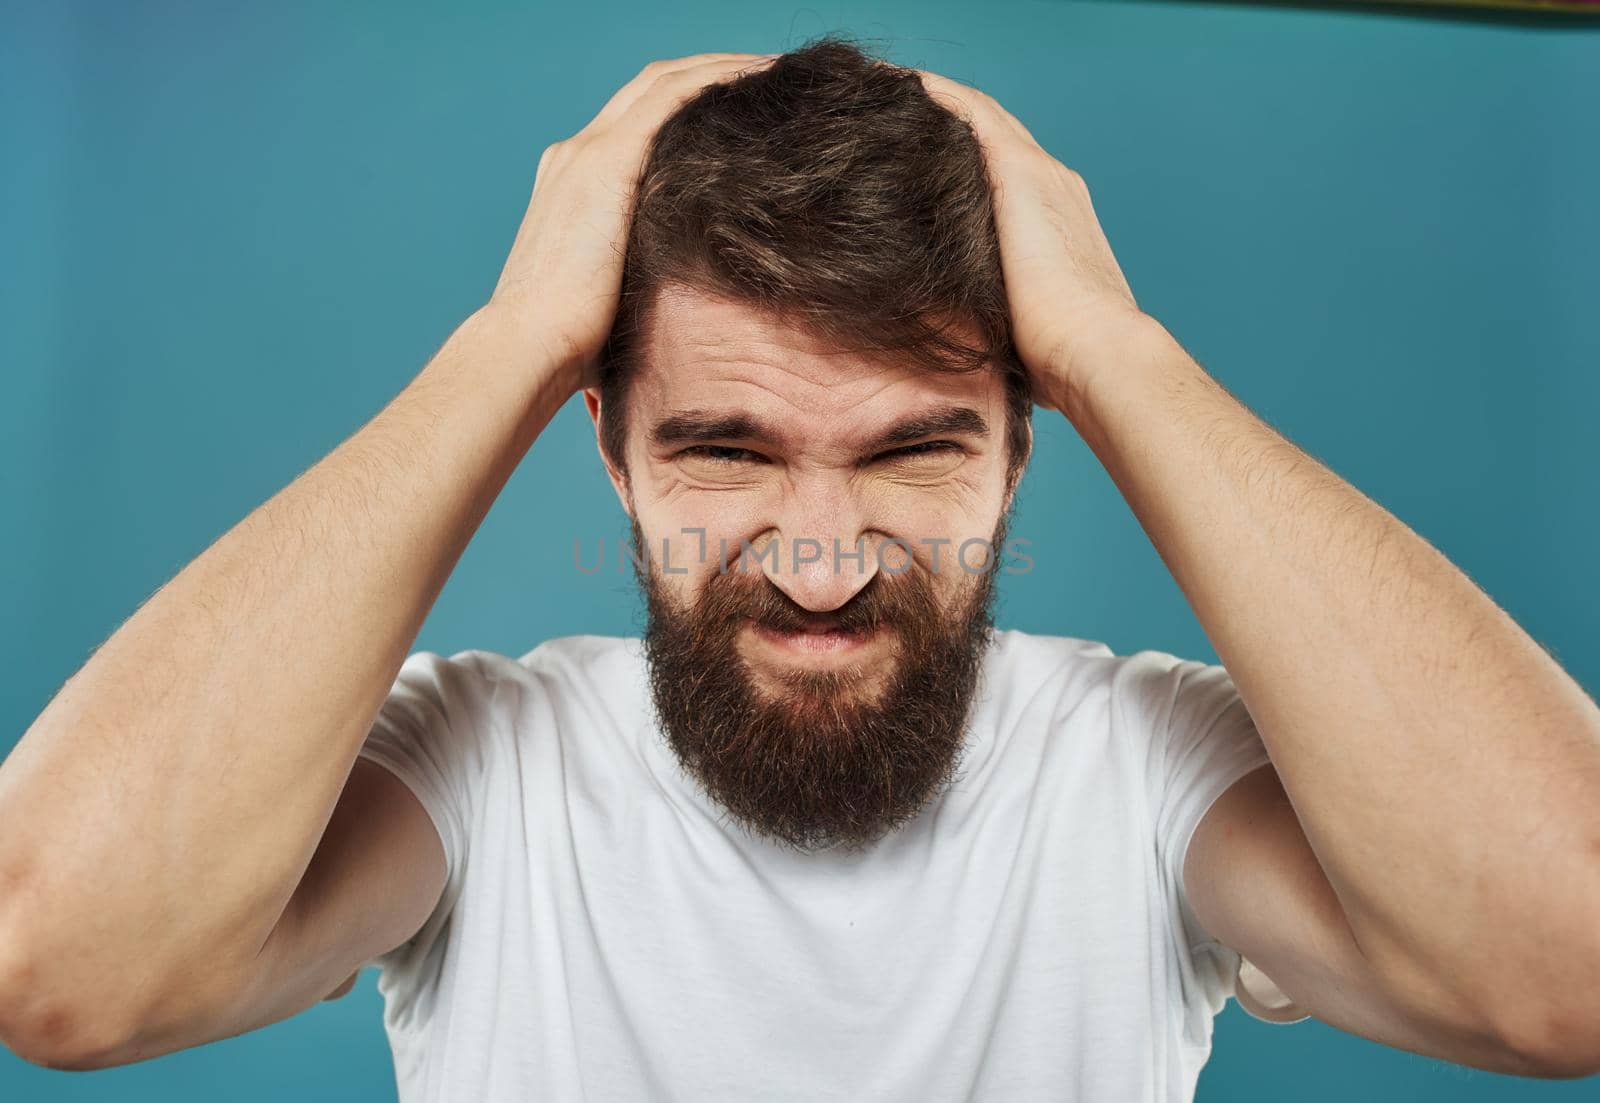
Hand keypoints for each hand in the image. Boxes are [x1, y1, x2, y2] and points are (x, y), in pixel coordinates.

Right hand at [485, 53, 777, 396]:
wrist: (529, 346)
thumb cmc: (568, 348)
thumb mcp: (610, 302)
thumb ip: (639, 286)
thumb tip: (679, 319)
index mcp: (573, 186)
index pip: (638, 123)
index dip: (690, 107)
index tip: (740, 115)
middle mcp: (576, 156)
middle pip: (653, 89)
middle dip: (713, 76)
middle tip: (771, 79)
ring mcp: (588, 153)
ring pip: (666, 82)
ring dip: (723, 68)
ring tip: (777, 71)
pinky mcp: (607, 161)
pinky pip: (671, 97)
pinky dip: (715, 79)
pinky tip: (758, 79)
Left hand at [915, 70, 1153, 412]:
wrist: (1095, 350)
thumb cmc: (1060, 360)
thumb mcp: (1019, 325)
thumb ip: (991, 311)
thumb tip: (954, 337)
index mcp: (1054, 220)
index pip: (1003, 171)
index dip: (964, 155)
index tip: (921, 153)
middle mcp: (1052, 185)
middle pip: (991, 133)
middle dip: (945, 118)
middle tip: (893, 107)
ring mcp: (1040, 174)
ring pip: (980, 115)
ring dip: (935, 98)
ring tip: (887, 88)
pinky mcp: (1021, 173)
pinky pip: (972, 113)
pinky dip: (938, 95)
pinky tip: (902, 84)